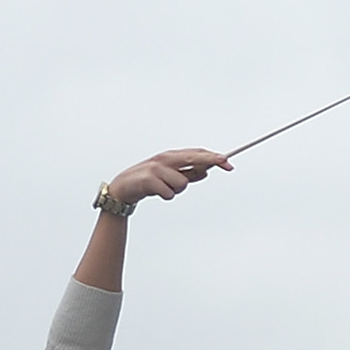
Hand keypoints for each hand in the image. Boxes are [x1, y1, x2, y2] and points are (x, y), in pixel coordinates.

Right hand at [103, 148, 230, 209]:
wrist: (121, 190)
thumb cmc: (147, 182)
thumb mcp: (169, 177)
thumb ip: (187, 174)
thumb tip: (206, 173)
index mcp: (170, 156)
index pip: (196, 153)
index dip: (213, 158)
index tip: (228, 163)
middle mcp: (165, 159)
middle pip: (194, 158)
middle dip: (211, 161)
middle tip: (227, 164)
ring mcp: (156, 168)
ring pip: (183, 183)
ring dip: (176, 190)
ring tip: (163, 189)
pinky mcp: (149, 180)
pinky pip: (170, 193)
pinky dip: (166, 196)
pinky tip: (155, 193)